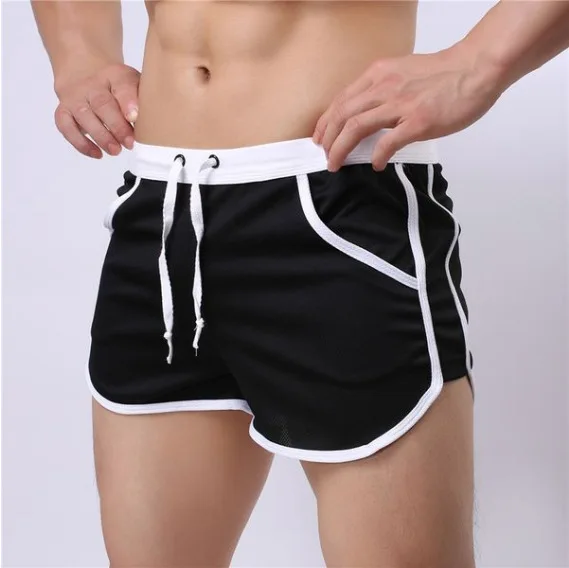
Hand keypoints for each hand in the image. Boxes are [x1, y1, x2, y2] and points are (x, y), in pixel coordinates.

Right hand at [54, 63, 139, 158]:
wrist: (85, 74)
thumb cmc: (118, 88)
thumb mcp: (133, 85)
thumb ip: (143, 100)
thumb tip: (157, 122)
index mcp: (115, 75)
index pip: (122, 84)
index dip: (128, 101)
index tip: (135, 116)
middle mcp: (92, 84)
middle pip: (102, 103)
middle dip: (116, 126)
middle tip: (130, 143)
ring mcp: (75, 97)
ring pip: (84, 116)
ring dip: (100, 136)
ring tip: (115, 151)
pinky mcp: (63, 110)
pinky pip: (66, 126)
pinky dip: (80, 142)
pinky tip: (97, 154)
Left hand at [312, 45, 503, 171]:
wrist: (477, 68)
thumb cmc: (444, 73)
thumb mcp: (403, 72)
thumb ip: (382, 89)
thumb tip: (367, 111)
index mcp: (379, 75)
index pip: (341, 100)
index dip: (325, 122)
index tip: (319, 137)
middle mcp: (384, 87)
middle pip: (342, 115)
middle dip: (327, 139)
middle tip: (325, 156)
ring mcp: (401, 104)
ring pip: (356, 127)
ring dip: (341, 149)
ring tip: (336, 164)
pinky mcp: (418, 121)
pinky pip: (388, 142)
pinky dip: (376, 156)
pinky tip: (375, 165)